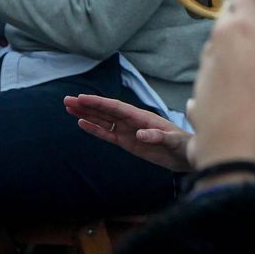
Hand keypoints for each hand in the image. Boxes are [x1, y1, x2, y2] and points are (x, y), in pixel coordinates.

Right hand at [66, 93, 193, 171]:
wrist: (187, 155)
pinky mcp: (128, 143)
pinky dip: (95, 129)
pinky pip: (108, 135)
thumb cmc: (183, 145)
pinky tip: (82, 124)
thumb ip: (157, 136)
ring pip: (103, 120)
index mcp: (142, 116)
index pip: (116, 107)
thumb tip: (141, 134)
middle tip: (67, 100)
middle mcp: (132, 121)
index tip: (82, 98)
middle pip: (105, 111)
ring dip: (86, 114)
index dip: (99, 103)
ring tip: (69, 108)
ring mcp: (129, 131)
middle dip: (86, 105)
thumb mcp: (173, 141)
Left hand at [185, 0, 254, 169]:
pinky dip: (234, 63)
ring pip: (227, 36)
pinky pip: (219, 60)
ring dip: (245, 41)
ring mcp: (207, 56)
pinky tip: (250, 87)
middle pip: (236, 9)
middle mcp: (221, 34)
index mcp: (245, 24)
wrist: (233, 139)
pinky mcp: (200, 77)